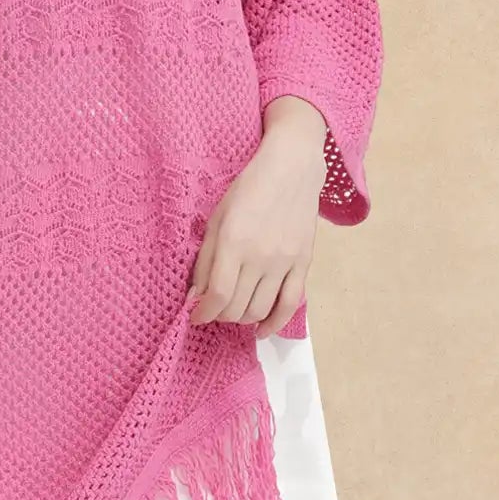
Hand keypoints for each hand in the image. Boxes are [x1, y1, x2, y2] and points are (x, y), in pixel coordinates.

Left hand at [187, 121, 323, 337]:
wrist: (292, 168)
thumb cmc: (248, 188)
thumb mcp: (217, 218)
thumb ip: (205, 259)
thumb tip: (195, 296)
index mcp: (234, 242)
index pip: (217, 295)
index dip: (202, 313)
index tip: (195, 316)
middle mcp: (260, 256)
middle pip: (237, 307)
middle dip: (219, 315)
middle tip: (213, 309)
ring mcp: (284, 262)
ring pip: (260, 309)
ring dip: (242, 319)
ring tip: (234, 312)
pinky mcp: (303, 263)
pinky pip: (291, 303)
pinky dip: (275, 323)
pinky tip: (262, 331)